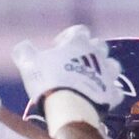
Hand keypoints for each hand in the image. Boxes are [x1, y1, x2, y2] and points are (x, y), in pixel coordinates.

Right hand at [14, 25, 129, 134]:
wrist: (68, 107)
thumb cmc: (48, 80)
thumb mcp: (29, 63)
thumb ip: (25, 52)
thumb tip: (23, 47)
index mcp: (78, 42)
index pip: (78, 31)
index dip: (68, 37)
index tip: (58, 47)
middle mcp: (97, 54)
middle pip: (99, 46)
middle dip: (89, 51)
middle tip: (76, 62)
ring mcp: (108, 74)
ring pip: (112, 65)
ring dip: (104, 68)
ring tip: (91, 77)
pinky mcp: (113, 93)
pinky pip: (116, 90)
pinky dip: (109, 91)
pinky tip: (101, 95)